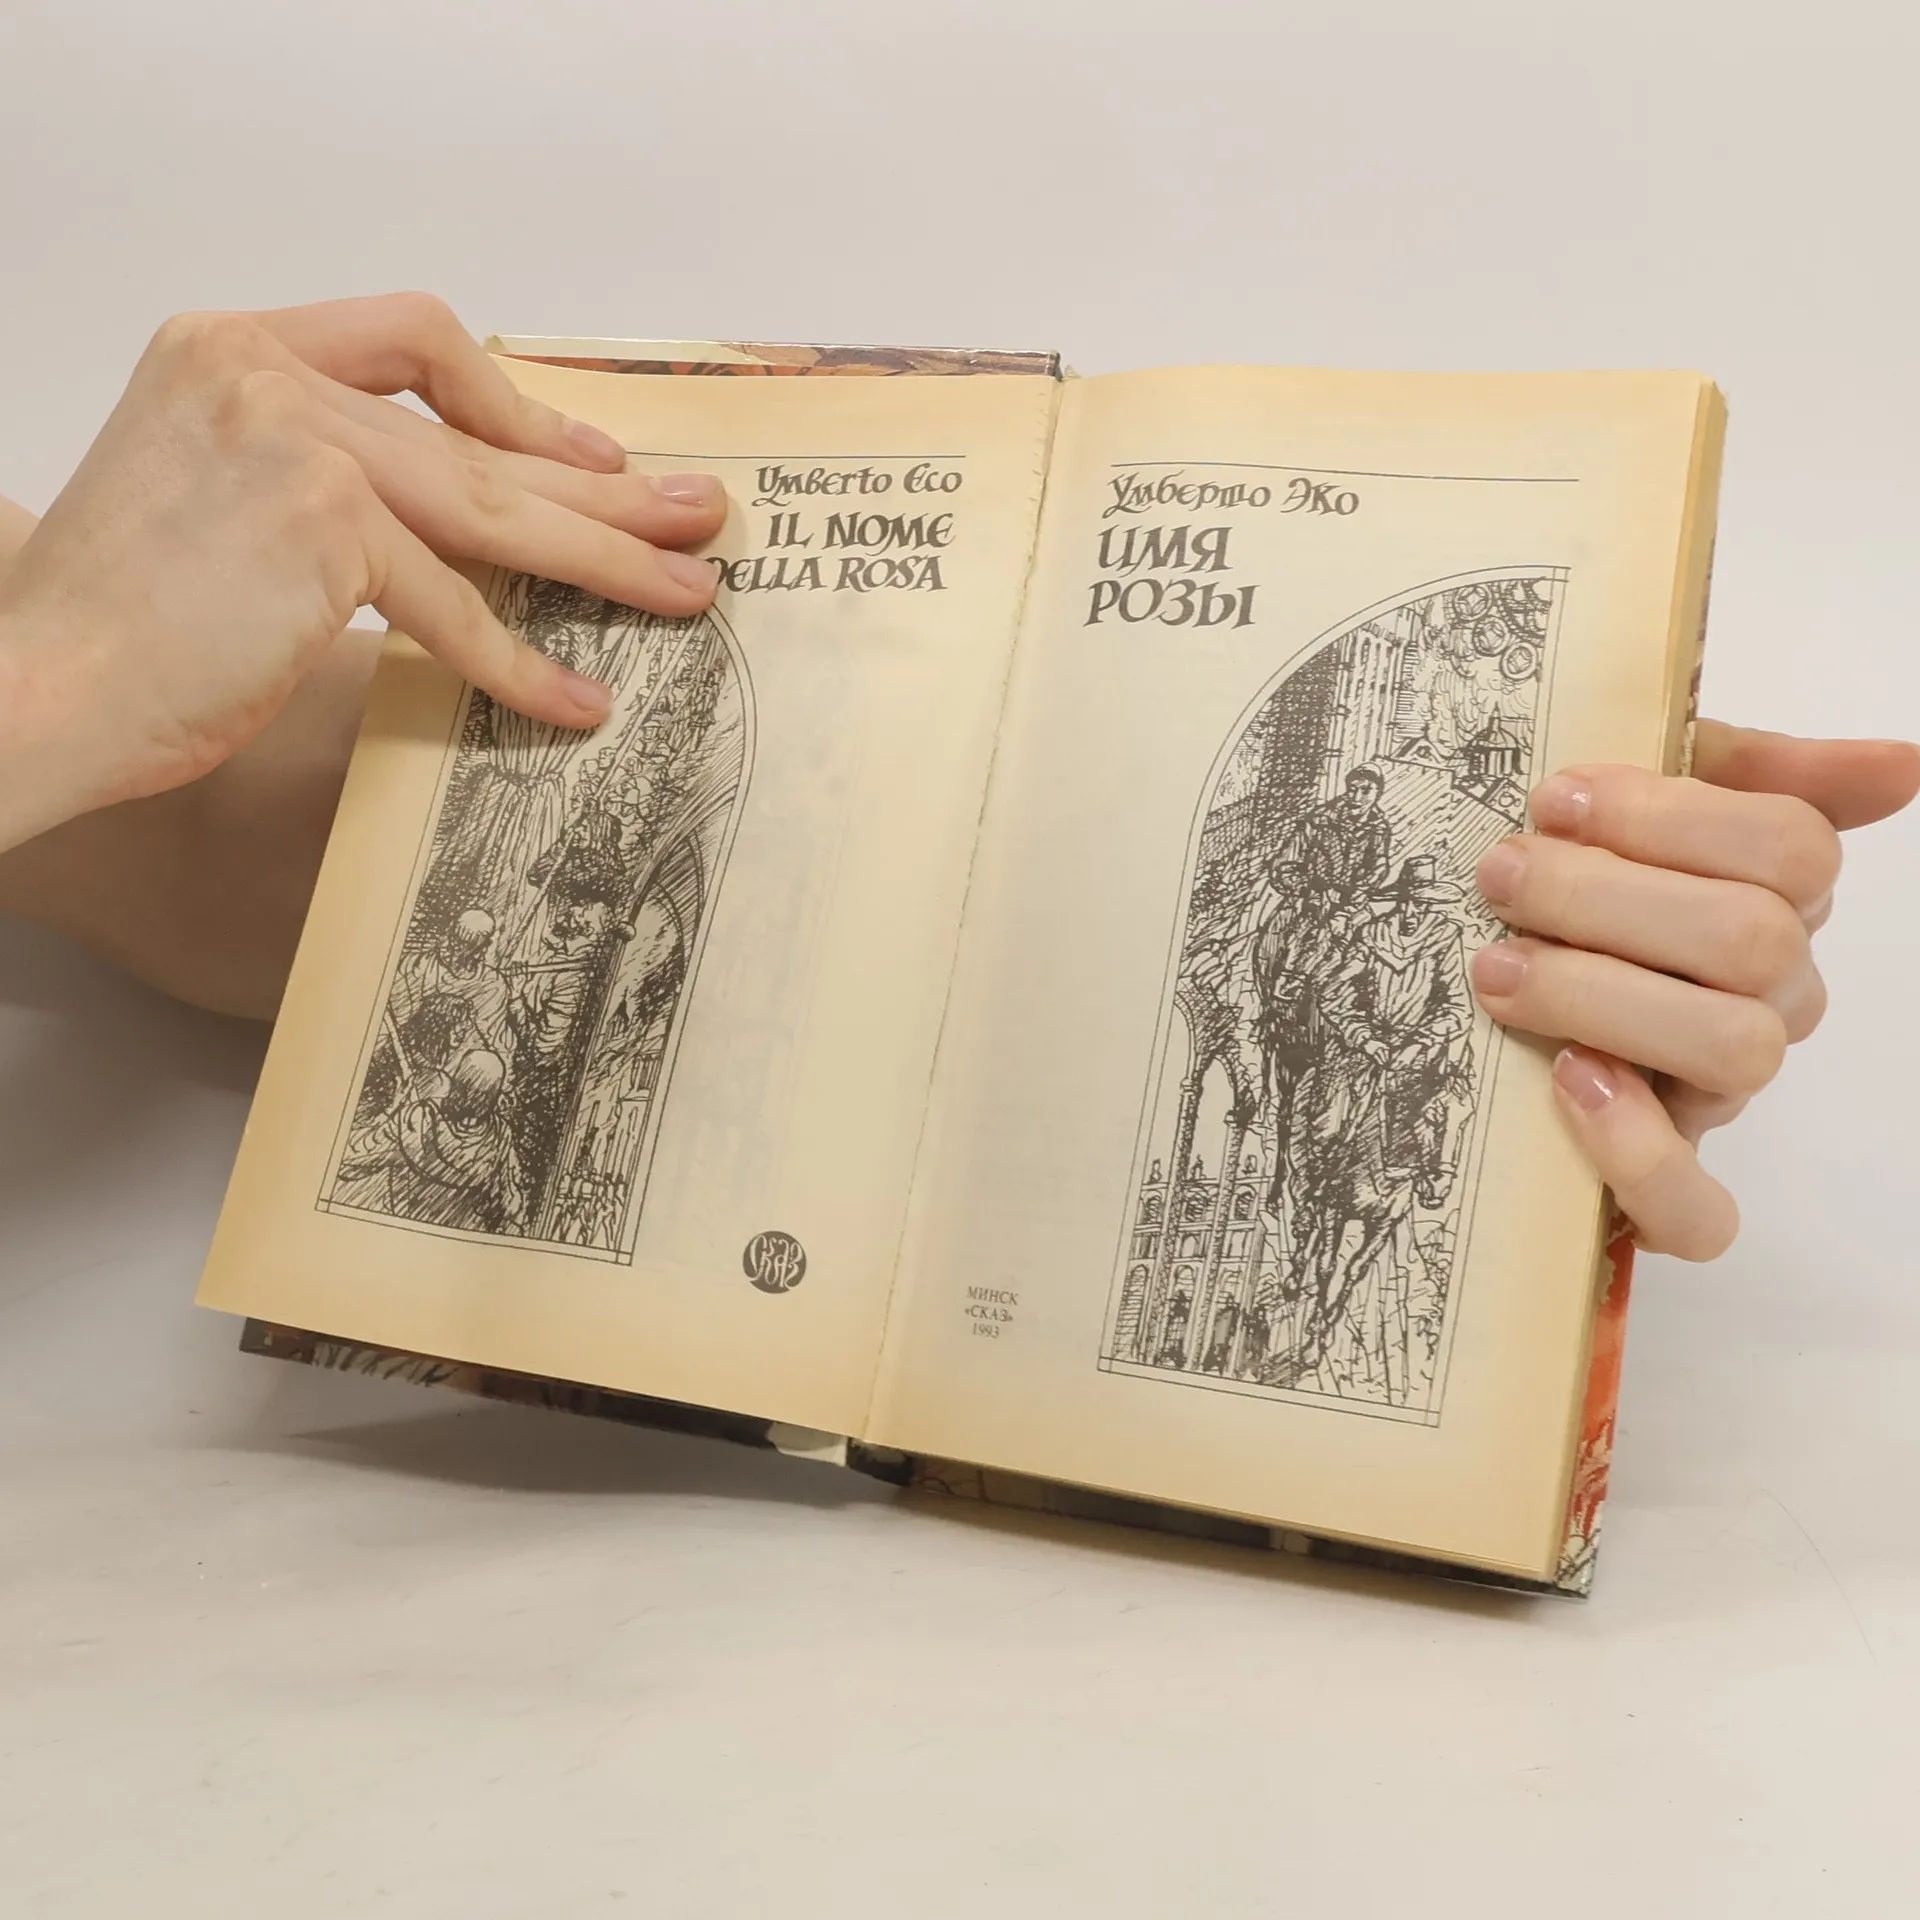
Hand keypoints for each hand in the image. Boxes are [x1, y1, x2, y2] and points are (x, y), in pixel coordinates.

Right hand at [0, 293, 724, 849]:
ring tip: (686, 592)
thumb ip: (325, 477)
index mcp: (235, 349)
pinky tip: (577, 703)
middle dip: (599, 486)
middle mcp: (265, 375)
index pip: (411, 337)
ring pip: (490, 509)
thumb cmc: (123, 622)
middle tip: (692, 516)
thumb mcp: (221, 501)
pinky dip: (521, 664)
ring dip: (602, 558)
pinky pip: (456, 606)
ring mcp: (296, 442)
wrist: (37, 683)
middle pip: (475, 435)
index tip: (587, 452)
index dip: (513, 398)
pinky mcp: (324, 530)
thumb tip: (462, 520)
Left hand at [1470, 721, 1919, 1259]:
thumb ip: (1746, 769)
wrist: (1467, 1007)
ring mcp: (1718, 1099)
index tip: (1557, 798)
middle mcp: (1767, 1004)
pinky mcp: (1662, 1193)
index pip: (1791, 849)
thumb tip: (1903, 764)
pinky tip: (1567, 1083)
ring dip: (1606, 997)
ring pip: (1735, 1052)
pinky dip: (1636, 1153)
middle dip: (1611, 896)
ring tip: (1499, 968)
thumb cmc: (1565, 896)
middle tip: (1502, 874)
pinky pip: (1697, 1211)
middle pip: (1752, 942)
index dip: (1671, 816)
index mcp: (1774, 907)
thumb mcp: (1635, 808)